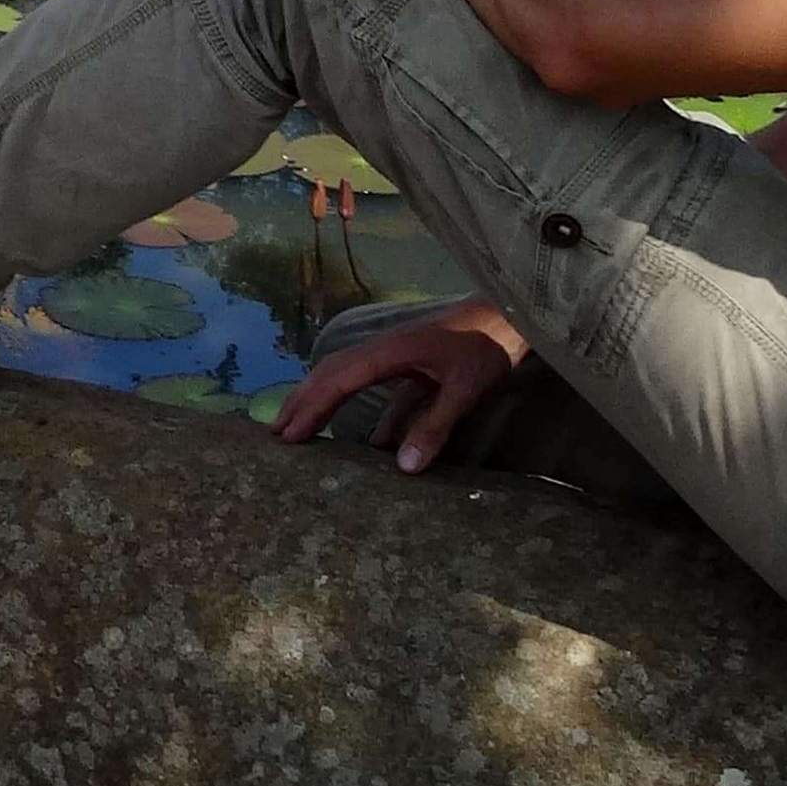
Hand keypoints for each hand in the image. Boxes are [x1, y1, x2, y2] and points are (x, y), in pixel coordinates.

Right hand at [270, 298, 524, 471]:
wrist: (509, 317)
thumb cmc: (486, 347)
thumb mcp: (463, 389)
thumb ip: (433, 426)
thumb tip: (401, 468)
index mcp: (388, 352)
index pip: (338, 380)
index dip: (311, 407)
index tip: (288, 435)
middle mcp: (383, 350)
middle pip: (331, 374)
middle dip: (303, 402)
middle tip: (277, 436)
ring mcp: (396, 356)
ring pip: (347, 377)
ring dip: (323, 401)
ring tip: (301, 430)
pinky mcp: (412, 366)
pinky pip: (376, 389)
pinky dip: (364, 410)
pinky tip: (370, 444)